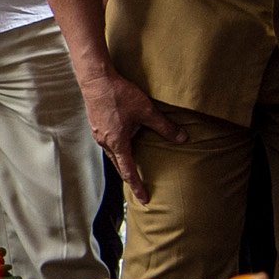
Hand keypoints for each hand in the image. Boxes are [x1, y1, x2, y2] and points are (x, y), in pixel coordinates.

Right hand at [76, 61, 162, 201]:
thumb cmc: (120, 95)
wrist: (96, 79)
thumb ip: (164, 126)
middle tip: (139, 186)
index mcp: (118, 143)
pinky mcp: (96, 126)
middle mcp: (106, 143)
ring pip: (112, 154)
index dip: (138, 186)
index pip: (129, 172)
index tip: (144, 199)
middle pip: (119, 166)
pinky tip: (123, 142)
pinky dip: (117, 149)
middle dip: (129, 177)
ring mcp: (98, 135)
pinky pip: (108, 144)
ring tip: (132, 165)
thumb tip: (183, 138)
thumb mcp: (146, 111)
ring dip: (123, 162)